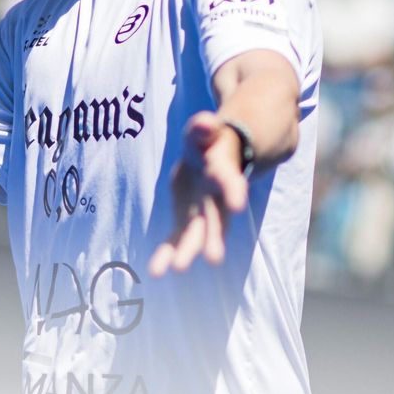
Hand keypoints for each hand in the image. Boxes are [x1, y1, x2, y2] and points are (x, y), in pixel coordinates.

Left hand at [150, 112, 246, 276]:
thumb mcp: (205, 131)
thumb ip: (203, 128)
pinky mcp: (188, 219)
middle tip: (214, 259)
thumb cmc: (208, 141)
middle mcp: (216, 197)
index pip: (230, 181)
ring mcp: (203, 212)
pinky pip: (177, 237)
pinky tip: (156, 271)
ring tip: (176, 269)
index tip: (237, 204)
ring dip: (187, 250)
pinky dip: (167, 253)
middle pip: (216, 217)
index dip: (233, 191)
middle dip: (214, 236)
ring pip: (197, 234)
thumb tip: (205, 123)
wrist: (214, 156)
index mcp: (223, 171)